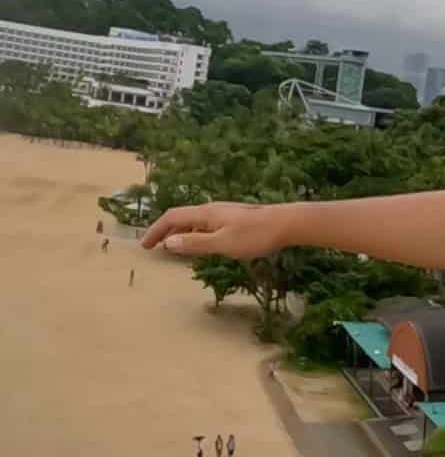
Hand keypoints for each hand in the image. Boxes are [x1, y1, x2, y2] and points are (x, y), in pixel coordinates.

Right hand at [141, 202, 288, 260]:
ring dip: (180, 232)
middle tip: (154, 247)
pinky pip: (207, 224)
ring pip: (195, 221)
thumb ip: (195, 243)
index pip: (172, 217)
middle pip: (182, 217)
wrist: (287, 224)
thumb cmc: (255, 235)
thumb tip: (168, 243)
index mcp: (206, 213)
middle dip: (165, 231)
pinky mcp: (236, 219)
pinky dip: (195, 233)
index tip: (145, 246)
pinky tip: (202, 243)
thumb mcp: (222, 243)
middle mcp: (213, 209)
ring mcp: (225, 213)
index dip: (156, 230)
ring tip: (173, 246)